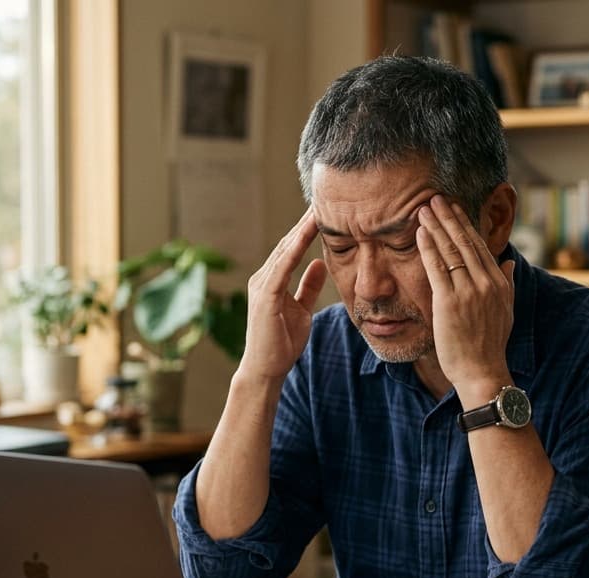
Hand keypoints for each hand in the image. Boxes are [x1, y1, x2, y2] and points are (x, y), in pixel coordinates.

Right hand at [237, 207, 327, 384]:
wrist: (265, 370)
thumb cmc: (281, 344)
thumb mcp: (301, 310)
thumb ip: (308, 287)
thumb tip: (320, 263)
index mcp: (273, 280)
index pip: (293, 247)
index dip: (308, 228)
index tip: (325, 209)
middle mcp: (264, 277)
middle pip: (289, 242)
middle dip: (306, 220)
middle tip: (324, 197)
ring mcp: (262, 285)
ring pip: (285, 250)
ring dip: (302, 228)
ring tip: (319, 208)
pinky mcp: (265, 296)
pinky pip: (282, 267)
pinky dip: (294, 248)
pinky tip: (306, 233)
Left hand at [416, 195, 515, 398]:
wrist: (482, 371)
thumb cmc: (490, 345)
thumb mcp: (506, 311)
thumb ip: (506, 283)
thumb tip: (507, 262)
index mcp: (498, 283)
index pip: (479, 246)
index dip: (465, 224)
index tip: (454, 208)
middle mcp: (485, 282)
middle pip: (464, 242)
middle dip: (449, 217)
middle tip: (435, 198)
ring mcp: (468, 291)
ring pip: (450, 250)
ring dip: (436, 226)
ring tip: (424, 208)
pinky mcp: (449, 301)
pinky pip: (437, 267)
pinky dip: (428, 247)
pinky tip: (420, 232)